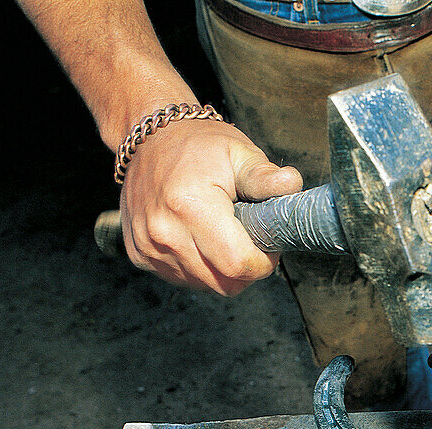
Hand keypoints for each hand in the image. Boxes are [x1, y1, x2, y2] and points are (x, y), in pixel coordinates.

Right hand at [119, 118, 302, 295]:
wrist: (149, 140)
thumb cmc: (199, 146)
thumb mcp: (238, 153)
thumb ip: (264, 176)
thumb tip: (292, 184)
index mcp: (191, 205)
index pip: (237, 264)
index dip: (262, 262)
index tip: (267, 245)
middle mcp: (164, 232)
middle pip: (223, 283)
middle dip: (245, 270)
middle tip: (250, 240)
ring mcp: (148, 246)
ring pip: (204, 285)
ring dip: (221, 270)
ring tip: (223, 235)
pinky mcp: (139, 254)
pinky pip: (182, 279)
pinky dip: (198, 267)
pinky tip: (200, 239)